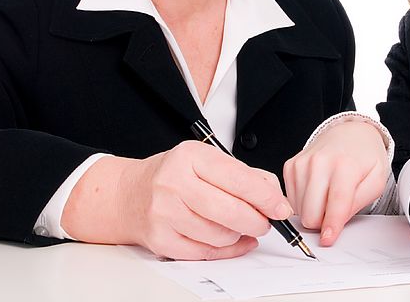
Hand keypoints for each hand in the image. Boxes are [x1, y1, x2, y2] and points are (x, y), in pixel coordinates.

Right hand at [62, 141, 292, 259]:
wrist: (128, 194)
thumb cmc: (175, 175)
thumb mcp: (207, 161)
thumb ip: (244, 175)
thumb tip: (275, 197)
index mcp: (191, 156)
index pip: (238, 179)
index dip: (266, 197)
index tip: (281, 208)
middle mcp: (174, 183)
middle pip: (230, 211)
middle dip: (257, 221)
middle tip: (266, 223)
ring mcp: (165, 212)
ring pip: (219, 235)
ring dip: (239, 236)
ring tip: (241, 227)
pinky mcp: (160, 239)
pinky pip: (204, 252)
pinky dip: (225, 250)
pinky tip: (231, 241)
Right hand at [283, 120, 388, 245]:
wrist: (350, 133)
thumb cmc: (364, 157)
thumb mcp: (376, 181)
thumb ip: (357, 203)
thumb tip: (335, 224)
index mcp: (345, 165)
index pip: (336, 203)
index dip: (331, 226)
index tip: (327, 239)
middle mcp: (320, 162)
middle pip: (311, 213)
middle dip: (322, 221)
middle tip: (334, 212)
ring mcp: (302, 163)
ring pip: (298, 210)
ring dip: (313, 211)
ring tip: (326, 197)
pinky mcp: (291, 166)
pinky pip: (291, 200)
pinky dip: (303, 201)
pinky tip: (316, 191)